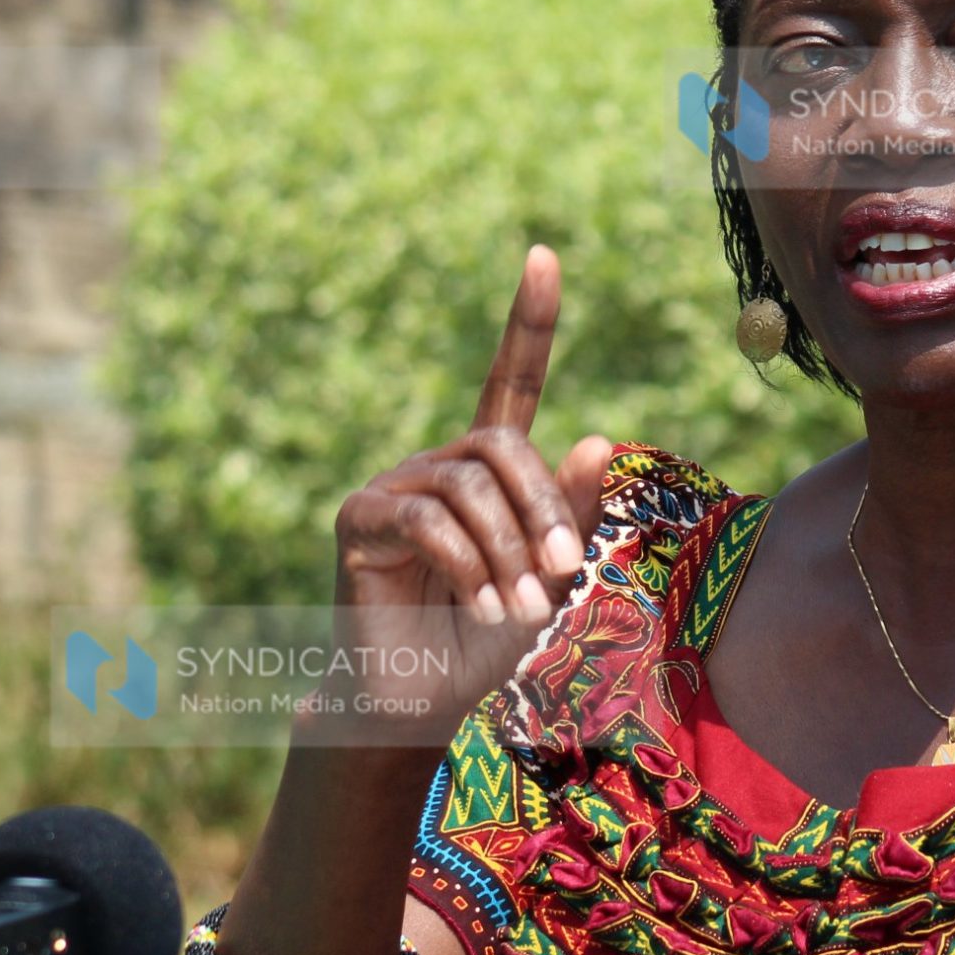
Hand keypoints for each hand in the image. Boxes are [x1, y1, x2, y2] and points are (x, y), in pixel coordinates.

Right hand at [328, 245, 610, 742]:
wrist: (423, 699)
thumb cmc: (488, 642)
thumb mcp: (548, 577)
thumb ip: (570, 514)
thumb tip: (593, 439)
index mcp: (490, 469)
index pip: (512, 380)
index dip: (527, 320)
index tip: (542, 255)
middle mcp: (441, 464)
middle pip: (502, 443)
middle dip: (542, 505)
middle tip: (562, 572)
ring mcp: (396, 486)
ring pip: (470, 482)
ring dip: (507, 550)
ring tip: (517, 609)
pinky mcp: (361, 519)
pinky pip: (427, 518)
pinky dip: (467, 564)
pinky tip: (481, 606)